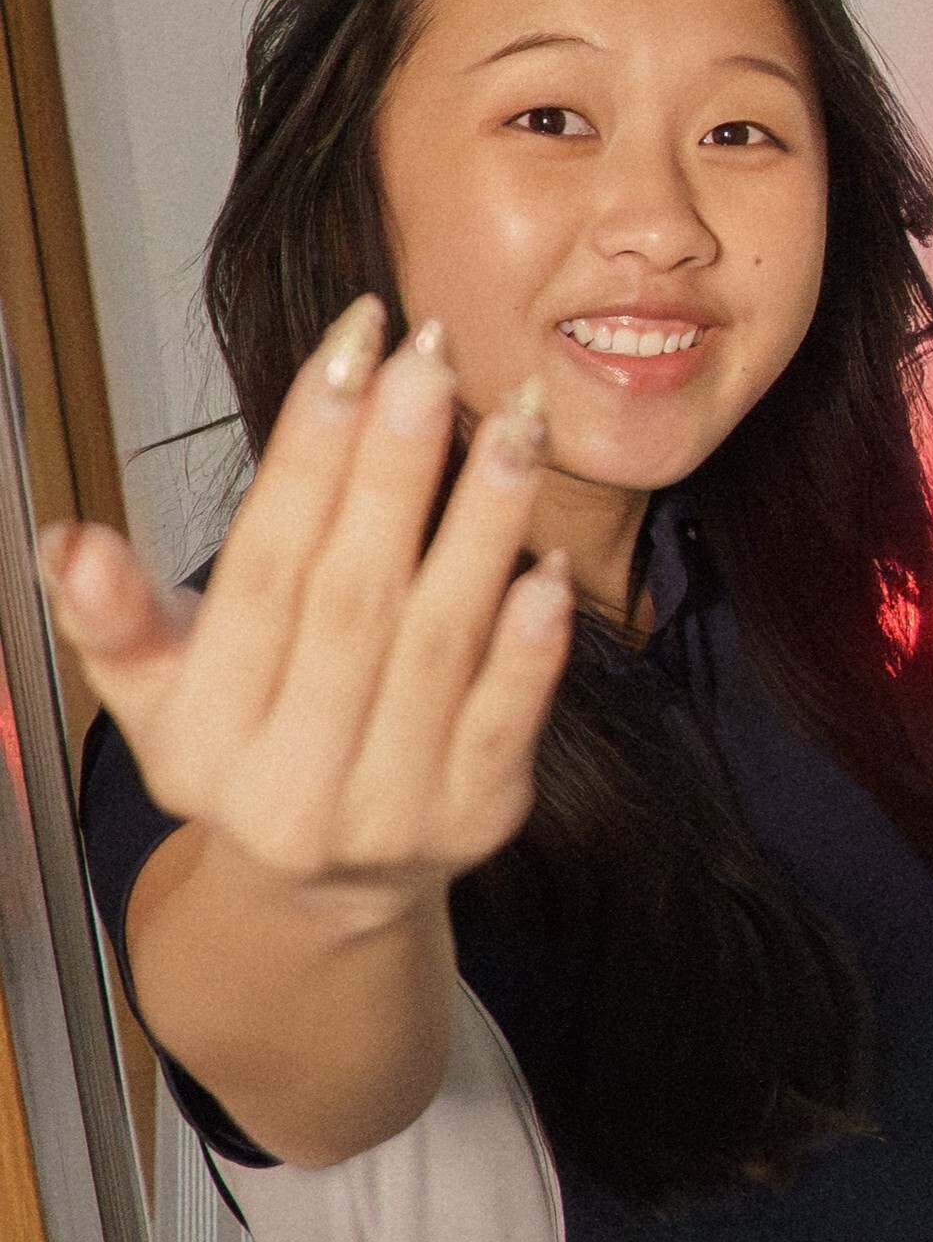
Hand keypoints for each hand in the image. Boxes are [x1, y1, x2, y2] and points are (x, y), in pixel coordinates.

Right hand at [47, 302, 572, 931]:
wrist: (327, 891)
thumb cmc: (248, 749)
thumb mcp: (160, 694)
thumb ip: (118, 619)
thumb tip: (72, 543)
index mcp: (203, 733)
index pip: (261, 568)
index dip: (308, 453)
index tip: (352, 349)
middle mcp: (289, 777)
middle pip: (353, 593)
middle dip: (398, 463)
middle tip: (434, 354)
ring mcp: (390, 804)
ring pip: (442, 638)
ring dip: (485, 520)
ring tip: (518, 419)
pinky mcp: (478, 818)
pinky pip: (510, 712)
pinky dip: (534, 636)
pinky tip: (550, 559)